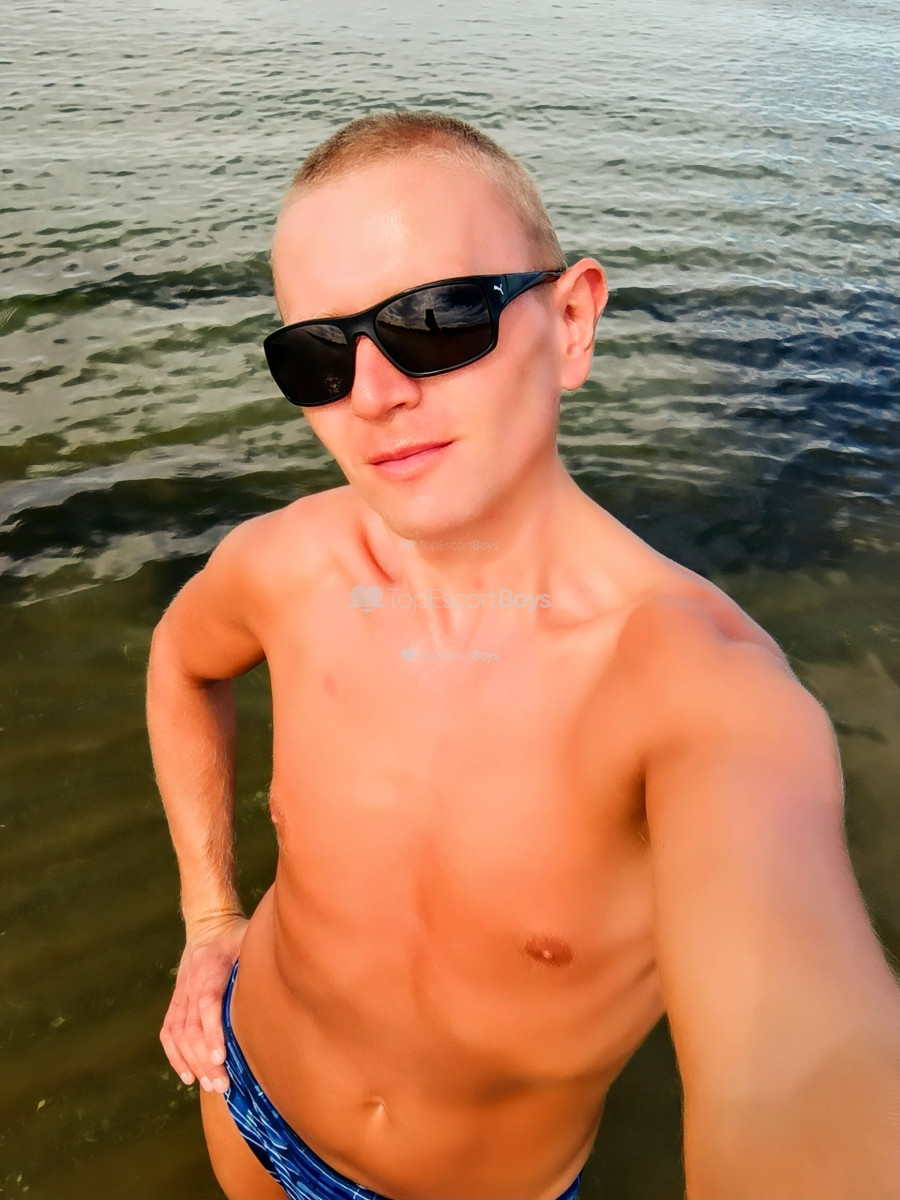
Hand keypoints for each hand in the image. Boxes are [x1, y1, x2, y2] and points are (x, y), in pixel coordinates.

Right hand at [160, 912, 248, 1093]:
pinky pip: (168, 1033)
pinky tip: (187, 1075)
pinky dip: (175, 1056)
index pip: (207, 1005)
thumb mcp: (249, 938)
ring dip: (192, 1062)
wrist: (206, 925)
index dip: (211, 1032)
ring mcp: (181, 996)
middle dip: (204, 1059)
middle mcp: (191, 986)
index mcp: (211, 971)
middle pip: (191, 1028)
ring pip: (179, 1035)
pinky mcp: (176, 1003)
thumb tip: (285, 970)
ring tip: (211, 1084)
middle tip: (222, 1084)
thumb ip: (260, 956)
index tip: (220, 1057)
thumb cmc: (234, 936)